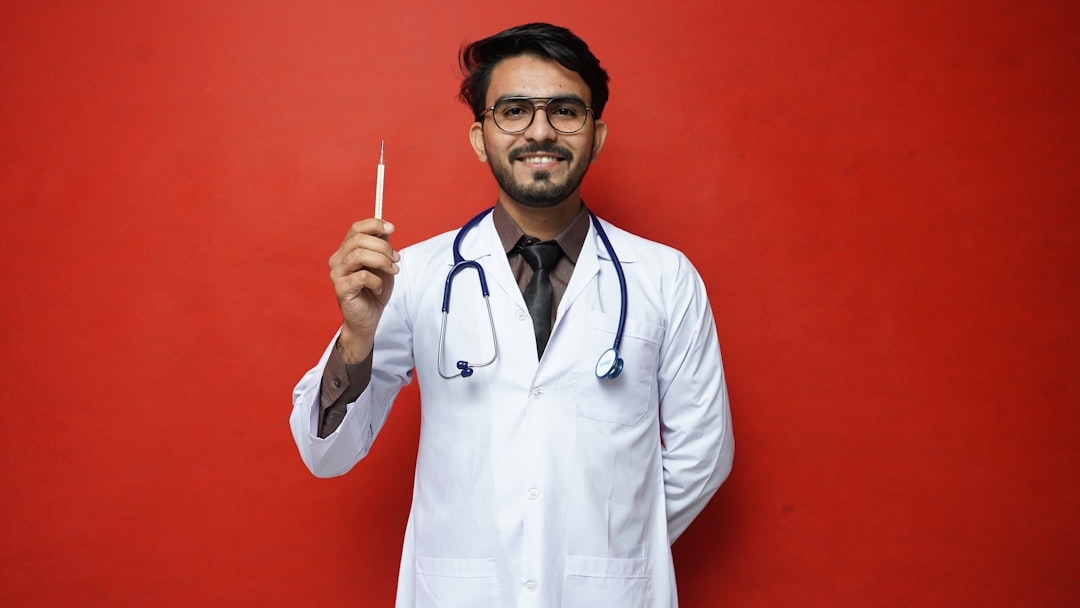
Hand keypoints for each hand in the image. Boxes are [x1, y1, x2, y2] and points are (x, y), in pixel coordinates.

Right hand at [328, 218, 399, 362]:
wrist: (369, 318)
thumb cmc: (374, 291)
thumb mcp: (382, 264)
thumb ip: (382, 246)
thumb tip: (386, 228)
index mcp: (346, 250)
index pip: (356, 228)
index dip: (374, 224)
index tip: (392, 228)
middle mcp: (338, 259)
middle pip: (359, 240)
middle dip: (383, 247)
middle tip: (396, 259)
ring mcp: (337, 274)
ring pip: (359, 255)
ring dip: (381, 261)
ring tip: (392, 271)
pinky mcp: (341, 289)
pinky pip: (362, 276)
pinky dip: (376, 281)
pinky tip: (378, 288)